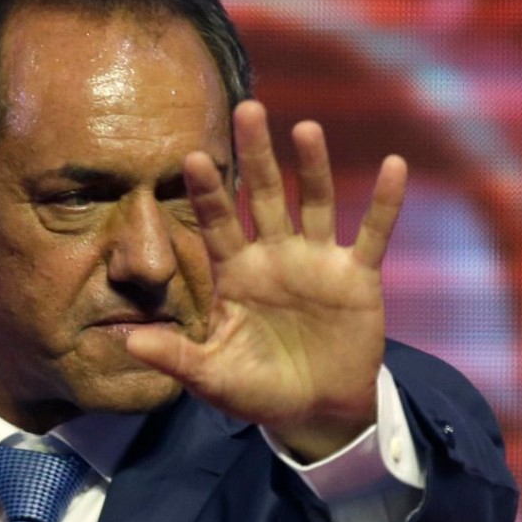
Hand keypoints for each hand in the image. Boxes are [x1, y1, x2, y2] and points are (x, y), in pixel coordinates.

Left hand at [125, 100, 406, 460]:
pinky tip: (394, 166)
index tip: (191, 157)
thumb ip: (177, 356)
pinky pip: (372, 233)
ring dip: (313, 167)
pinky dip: (385, 202)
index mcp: (237, 272)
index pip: (217, 223)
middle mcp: (275, 255)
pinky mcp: (357, 277)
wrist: (316, 412)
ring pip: (315, 203)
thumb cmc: (258, 391)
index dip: (207, 192)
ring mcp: (317, 262)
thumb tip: (128, 342)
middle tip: (247, 108)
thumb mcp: (213, 377)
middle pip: (265, 195)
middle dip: (256, 155)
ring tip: (306, 129)